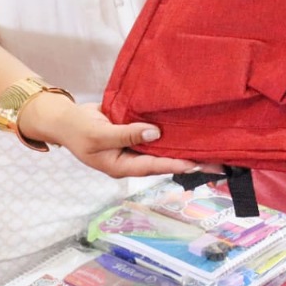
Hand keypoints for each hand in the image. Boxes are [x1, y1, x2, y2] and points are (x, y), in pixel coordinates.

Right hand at [27, 96, 208, 178]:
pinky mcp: (136, 134)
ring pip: (163, 148)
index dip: (177, 164)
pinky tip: (189, 127)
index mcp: (123, 166)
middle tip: (219, 160)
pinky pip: (156, 135)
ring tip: (211, 145)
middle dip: (189, 160)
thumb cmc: (79, 130)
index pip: (155, 166)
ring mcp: (135, 147)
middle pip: (165, 161)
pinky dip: (171, 132)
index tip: (198, 163)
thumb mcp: (99, 134)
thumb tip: (155, 133)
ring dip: (183, 145)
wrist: (67, 119)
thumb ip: (127, 134)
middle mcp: (133, 159)